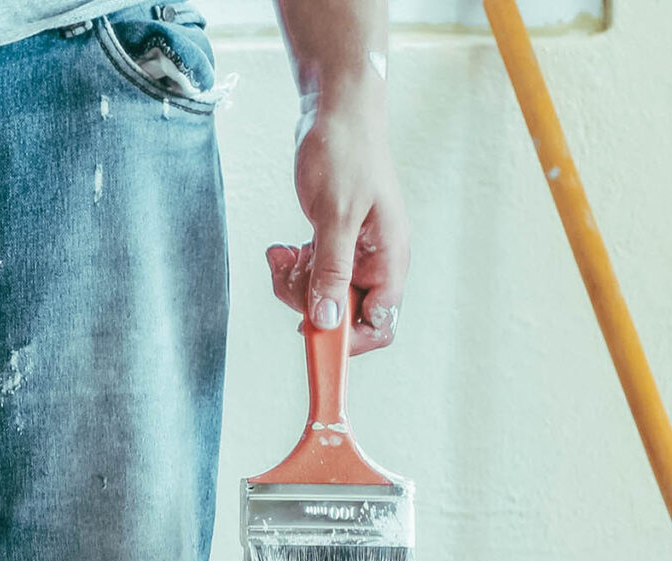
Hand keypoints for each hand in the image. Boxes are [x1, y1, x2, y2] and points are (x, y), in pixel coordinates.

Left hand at [266, 99, 408, 355]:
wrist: (336, 111)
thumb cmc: (345, 154)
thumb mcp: (334, 215)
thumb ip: (331, 269)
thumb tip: (328, 320)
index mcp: (389, 258)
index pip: (380, 323)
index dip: (347, 339)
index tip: (308, 332)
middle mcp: (375, 259)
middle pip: (344, 312)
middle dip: (310, 301)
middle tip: (288, 274)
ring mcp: (354, 249)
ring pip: (323, 292)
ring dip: (295, 281)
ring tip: (282, 254)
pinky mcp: (334, 237)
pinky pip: (312, 269)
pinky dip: (293, 265)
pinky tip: (282, 248)